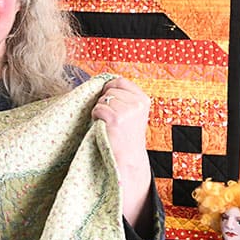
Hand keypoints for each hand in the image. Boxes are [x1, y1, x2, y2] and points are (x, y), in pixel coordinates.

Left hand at [92, 77, 152, 229]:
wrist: (127, 158)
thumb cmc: (124, 135)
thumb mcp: (131, 112)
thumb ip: (123, 97)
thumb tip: (101, 82)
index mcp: (143, 99)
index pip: (119, 81)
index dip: (109, 89)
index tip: (110, 102)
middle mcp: (138, 103)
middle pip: (109, 89)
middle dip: (104, 101)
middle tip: (110, 118)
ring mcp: (128, 110)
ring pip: (102, 99)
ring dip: (99, 110)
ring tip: (108, 124)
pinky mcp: (116, 118)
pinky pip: (98, 109)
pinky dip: (96, 117)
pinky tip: (104, 126)